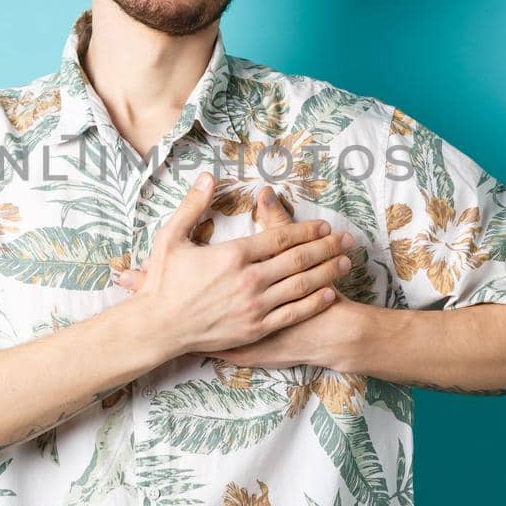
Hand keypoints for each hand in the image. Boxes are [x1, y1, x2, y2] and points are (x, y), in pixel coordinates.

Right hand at [112, 172, 352, 356]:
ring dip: (327, 272)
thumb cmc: (162, 282)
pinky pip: (292, 314)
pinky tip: (329, 293)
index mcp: (232, 255)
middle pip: (297, 259)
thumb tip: (208, 176)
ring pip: (301, 286)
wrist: (158, 327)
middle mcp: (248, 279)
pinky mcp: (255, 329)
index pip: (280, 237)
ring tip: (345, 262)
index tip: (324, 225)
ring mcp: (254, 306)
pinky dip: (313, 302)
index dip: (306, 229)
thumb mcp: (170, 236)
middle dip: (326, 247)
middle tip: (347, 239)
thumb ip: (192, 205)